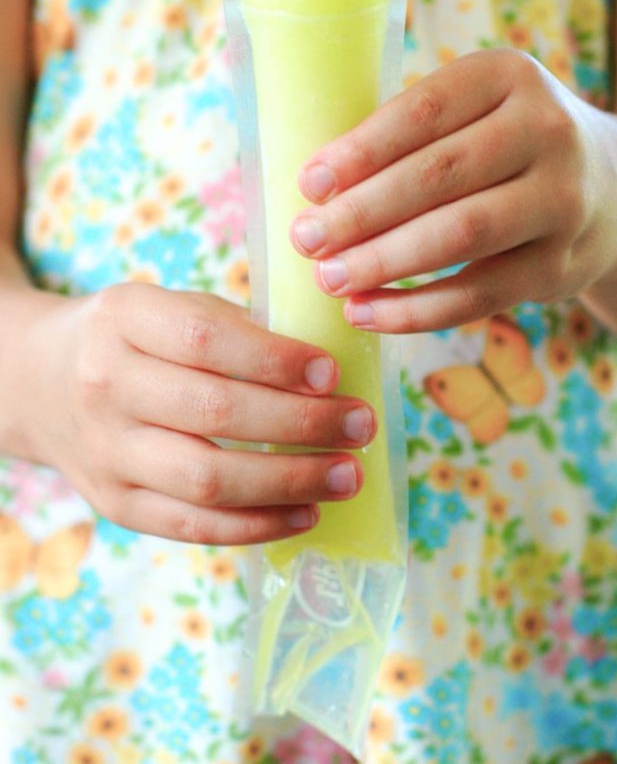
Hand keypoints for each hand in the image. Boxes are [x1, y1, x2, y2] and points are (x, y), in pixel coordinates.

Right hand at [15, 283, 375, 543]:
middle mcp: (106, 385)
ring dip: (289, 481)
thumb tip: (325, 370)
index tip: (332, 373)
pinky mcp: (114, 503)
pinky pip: (191, 526)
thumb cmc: (132, 338)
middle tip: (360, 425)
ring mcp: (106, 451)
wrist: (40, 381)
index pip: (205, 339)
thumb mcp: (168, 306)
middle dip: (301, 423)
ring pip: (205, 480)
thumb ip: (235, 328)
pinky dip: (256, 526)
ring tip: (347, 475)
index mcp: (124, 319)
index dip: (274, 360)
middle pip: (213, 412)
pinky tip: (305, 512)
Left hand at [290, 49, 616, 332]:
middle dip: (361, 212)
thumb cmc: (505, 146)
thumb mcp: (476, 111)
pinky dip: (415, 310)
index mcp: (507, 77)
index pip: (425, 111)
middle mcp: (545, 130)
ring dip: (383, 262)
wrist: (611, 190)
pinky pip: (478, 295)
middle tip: (305, 239)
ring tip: (328, 280)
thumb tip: (315, 189)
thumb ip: (410, 135)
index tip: (309, 183)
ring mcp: (560, 200)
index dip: (361, 150)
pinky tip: (366, 313)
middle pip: (437, 175)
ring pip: (459, 235)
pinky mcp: (559, 265)